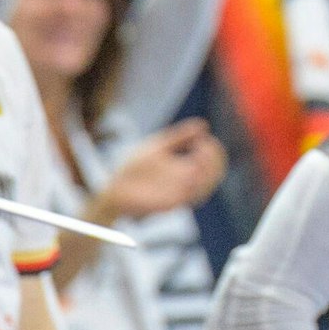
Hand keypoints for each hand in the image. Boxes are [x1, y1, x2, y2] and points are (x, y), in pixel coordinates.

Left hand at [99, 119, 226, 220]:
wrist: (113, 187)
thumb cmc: (135, 168)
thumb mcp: (159, 146)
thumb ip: (180, 137)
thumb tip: (203, 125)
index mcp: (186, 169)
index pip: (212, 163)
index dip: (214, 151)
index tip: (204, 138)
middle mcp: (186, 183)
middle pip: (214, 176)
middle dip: (215, 160)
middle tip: (204, 145)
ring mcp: (178, 194)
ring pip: (205, 189)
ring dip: (208, 172)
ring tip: (199, 155)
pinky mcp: (168, 204)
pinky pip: (187, 198)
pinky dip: (193, 185)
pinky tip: (188, 169)